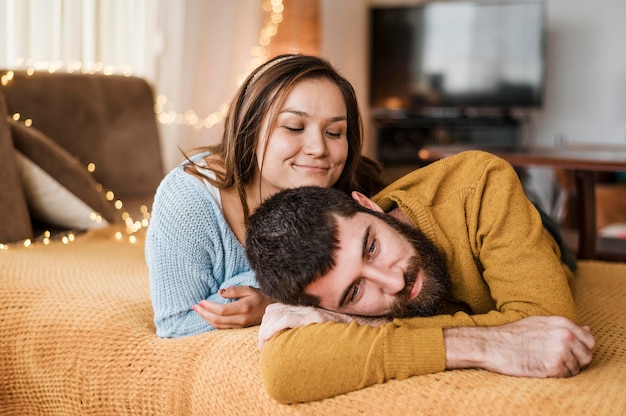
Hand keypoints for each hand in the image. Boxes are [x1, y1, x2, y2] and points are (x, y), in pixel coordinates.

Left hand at [193, 286, 272, 328]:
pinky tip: (207, 317)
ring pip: (218, 326)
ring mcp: (240, 326)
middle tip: (195, 307)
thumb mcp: (248, 289)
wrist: (272, 309)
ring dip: (206, 319)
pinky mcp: (239, 328)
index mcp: (243, 308)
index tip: (201, 301)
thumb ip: (234, 291)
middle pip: (217, 320)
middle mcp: (241, 319)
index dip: (209, 307)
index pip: (221, 310)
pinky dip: (212, 323)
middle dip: (204, 314)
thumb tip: (219, 293)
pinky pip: (222, 328)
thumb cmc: (260, 297)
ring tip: (198, 311)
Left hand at [258, 303, 354, 348]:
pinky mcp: (314, 317)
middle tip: (261, 345)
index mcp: (305, 307)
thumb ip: (306, 330)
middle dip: (263, 327)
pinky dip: (273, 328)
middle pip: (272, 310)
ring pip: (276, 314)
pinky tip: (267, 337)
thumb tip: (293, 344)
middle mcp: (306, 306)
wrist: (362, 330)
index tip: (263, 338)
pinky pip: (287, 319)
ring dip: (265, 330)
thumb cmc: (342, 334)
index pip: (276, 308)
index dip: (266, 322)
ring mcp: (310, 310)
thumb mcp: (319, 329)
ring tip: (262, 345)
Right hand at [444, 315, 594, 377]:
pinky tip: (541, 368)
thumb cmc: (512, 335)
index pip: (589, 340)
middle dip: (575, 360)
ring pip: (576, 368)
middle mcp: (564, 335)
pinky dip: (556, 375)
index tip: (568, 351)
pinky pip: (565, 376)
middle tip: (555, 360)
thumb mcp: (539, 323)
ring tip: (544, 363)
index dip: (580, 348)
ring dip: (564, 369)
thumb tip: (588, 330)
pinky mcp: (552, 366)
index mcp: (561, 322)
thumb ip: (564, 327)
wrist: (491, 344)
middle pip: (586, 356)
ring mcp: (560, 350)